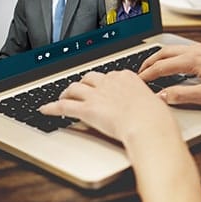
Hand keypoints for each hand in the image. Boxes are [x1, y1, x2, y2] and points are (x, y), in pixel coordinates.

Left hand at [39, 70, 177, 142]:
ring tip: (62, 97)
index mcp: (126, 77)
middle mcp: (109, 82)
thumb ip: (148, 102)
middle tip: (81, 91)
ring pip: (74, 88)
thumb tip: (153, 105)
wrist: (148, 125)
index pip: (110, 76)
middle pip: (90, 78)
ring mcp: (96, 95)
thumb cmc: (156, 118)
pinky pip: (63, 106)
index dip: (103, 83)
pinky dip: (51, 107)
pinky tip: (44, 110)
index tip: (102, 88)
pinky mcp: (86, 109)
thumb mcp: (156, 103)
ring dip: (66, 92)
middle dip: (84, 84)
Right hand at [139, 43, 200, 105]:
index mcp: (193, 60)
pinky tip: (176, 63)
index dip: (147, 75)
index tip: (137, 82)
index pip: (162, 67)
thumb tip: (161, 95)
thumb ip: (182, 95)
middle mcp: (197, 50)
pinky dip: (173, 55)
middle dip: (149, 62)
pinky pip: (185, 49)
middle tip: (139, 73)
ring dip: (160, 57)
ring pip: (174, 49)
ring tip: (153, 67)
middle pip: (164, 53)